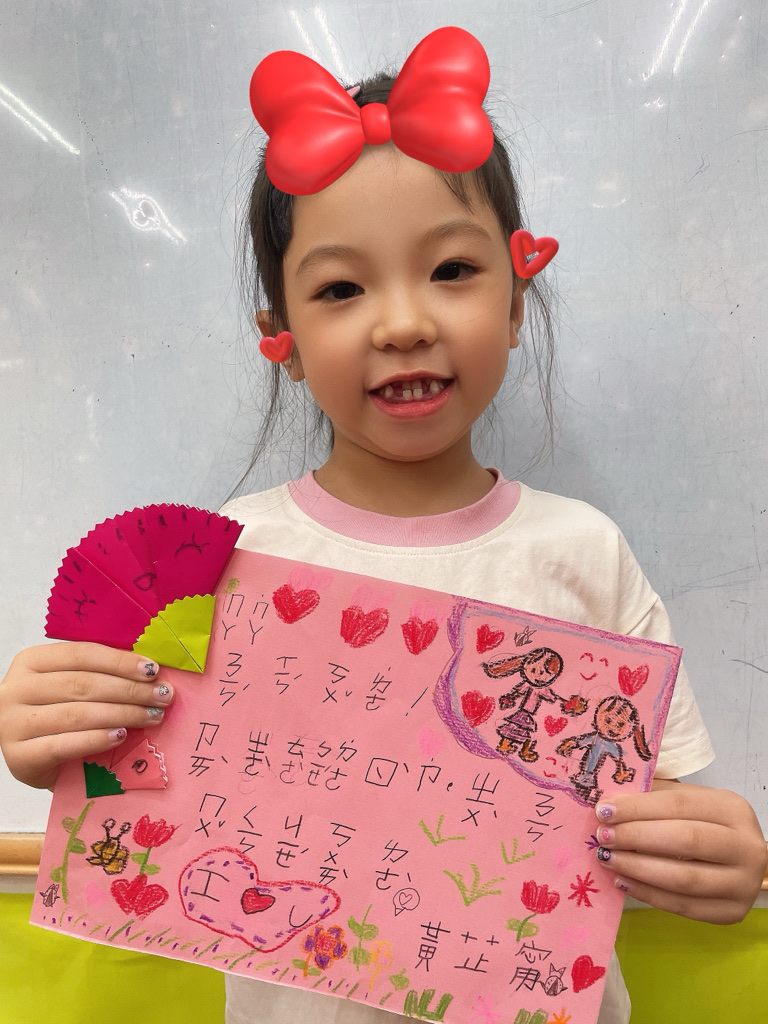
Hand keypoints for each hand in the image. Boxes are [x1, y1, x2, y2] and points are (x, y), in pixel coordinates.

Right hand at [0, 642, 173, 789]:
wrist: (29, 759)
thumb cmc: (56, 716)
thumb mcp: (70, 687)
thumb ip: (98, 674)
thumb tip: (149, 670)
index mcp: (30, 661)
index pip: (81, 654)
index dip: (120, 661)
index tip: (152, 670)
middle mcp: (15, 689)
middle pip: (83, 684)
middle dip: (129, 690)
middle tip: (162, 696)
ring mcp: (12, 724)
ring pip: (77, 714)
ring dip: (122, 714)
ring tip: (151, 716)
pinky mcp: (18, 757)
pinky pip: (64, 745)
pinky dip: (96, 739)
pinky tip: (121, 736)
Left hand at [593, 780, 767, 922]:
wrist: (740, 858)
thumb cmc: (704, 823)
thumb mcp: (687, 800)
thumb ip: (653, 797)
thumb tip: (609, 805)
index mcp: (732, 809)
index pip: (679, 804)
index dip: (638, 808)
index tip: (603, 811)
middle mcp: (746, 847)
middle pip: (685, 840)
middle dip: (636, 837)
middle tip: (603, 836)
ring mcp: (742, 884)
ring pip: (684, 878)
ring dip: (638, 868)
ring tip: (608, 859)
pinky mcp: (732, 912)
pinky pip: (684, 907)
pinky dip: (649, 894)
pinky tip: (624, 881)